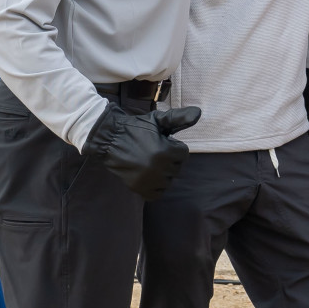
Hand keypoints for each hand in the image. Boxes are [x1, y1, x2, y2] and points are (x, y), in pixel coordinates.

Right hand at [83, 103, 201, 200]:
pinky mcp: (138, 188)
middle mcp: (157, 168)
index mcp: (165, 151)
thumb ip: (179, 117)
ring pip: (168, 181)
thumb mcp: (157, 119)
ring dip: (163, 173)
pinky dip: (155, 187)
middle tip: (153, 151)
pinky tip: (148, 175)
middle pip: (177, 168)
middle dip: (169, 159)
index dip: (173, 146)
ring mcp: (147, 180)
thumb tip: (199, 113)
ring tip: (149, 162)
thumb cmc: (135, 128)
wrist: (109, 139)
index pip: (184, 153)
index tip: (161, 141)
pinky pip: (156, 194)